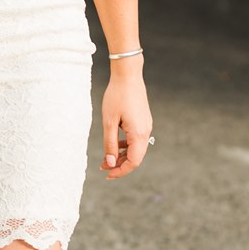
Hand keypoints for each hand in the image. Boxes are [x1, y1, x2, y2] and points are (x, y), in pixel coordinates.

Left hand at [100, 63, 152, 178]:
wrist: (128, 75)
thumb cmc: (116, 96)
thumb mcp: (108, 121)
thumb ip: (110, 144)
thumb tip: (110, 162)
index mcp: (138, 134)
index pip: (133, 162)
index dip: (121, 171)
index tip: (108, 174)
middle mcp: (146, 131)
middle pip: (135, 157)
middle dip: (119, 164)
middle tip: (103, 166)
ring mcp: (146, 125)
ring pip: (136, 148)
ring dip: (122, 155)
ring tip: (106, 157)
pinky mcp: (143, 120)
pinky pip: (136, 139)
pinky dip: (125, 145)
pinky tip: (114, 144)